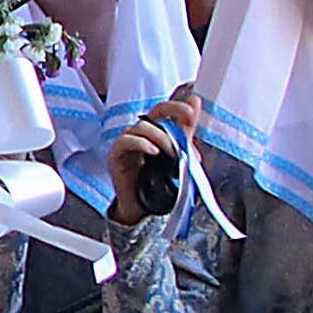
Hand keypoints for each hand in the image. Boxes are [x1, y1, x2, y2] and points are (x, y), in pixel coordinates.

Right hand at [106, 91, 203, 226]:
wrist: (142, 207)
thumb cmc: (157, 180)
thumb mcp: (177, 156)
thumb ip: (185, 133)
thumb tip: (196, 106)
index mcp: (155, 132)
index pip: (164, 111)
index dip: (177, 107)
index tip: (192, 110)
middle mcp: (141, 133)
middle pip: (153, 112)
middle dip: (172, 110)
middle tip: (188, 116)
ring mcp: (127, 142)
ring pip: (142, 127)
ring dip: (161, 137)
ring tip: (172, 153)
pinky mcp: (116, 154)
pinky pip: (125, 141)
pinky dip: (141, 144)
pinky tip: (153, 152)